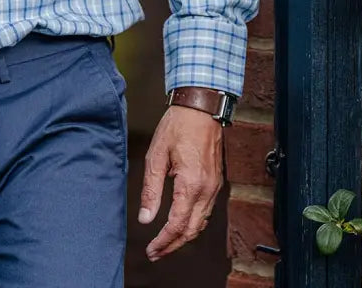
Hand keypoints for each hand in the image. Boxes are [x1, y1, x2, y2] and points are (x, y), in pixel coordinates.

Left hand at [138, 105, 223, 261]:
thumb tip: (145, 218)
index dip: (163, 241)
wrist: (201, 108)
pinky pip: (206, 211)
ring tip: (166, 243)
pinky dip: (193, 223)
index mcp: (191, 184)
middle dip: (173, 245)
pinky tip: (181, 224)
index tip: (150, 249)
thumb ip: (151, 190)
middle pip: (191, 230)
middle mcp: (207, 189)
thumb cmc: (178, 126)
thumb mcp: (156, 156)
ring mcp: (214, 186)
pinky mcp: (216, 182)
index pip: (177, 224)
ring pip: (201, 223)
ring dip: (184, 237)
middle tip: (156, 253)